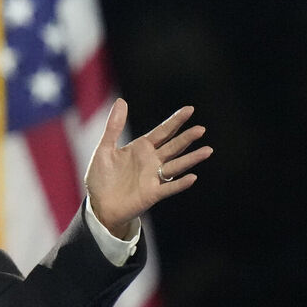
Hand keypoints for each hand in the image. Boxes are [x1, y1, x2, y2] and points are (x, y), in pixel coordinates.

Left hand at [84, 98, 211, 236]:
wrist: (98, 206)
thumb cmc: (101, 178)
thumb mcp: (105, 149)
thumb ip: (114, 127)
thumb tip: (121, 101)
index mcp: (141, 149)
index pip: (162, 132)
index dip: (175, 121)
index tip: (190, 109)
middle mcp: (151, 162)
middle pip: (173, 147)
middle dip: (186, 138)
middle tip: (201, 129)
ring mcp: (153, 178)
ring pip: (176, 166)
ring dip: (191, 159)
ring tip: (207, 150)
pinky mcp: (152, 194)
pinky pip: (169, 188)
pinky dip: (180, 184)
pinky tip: (192, 177)